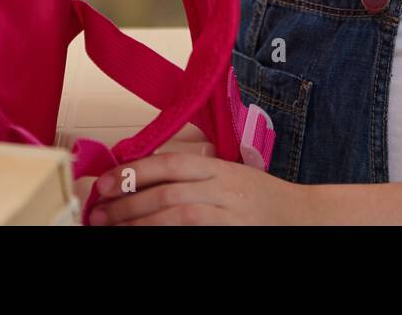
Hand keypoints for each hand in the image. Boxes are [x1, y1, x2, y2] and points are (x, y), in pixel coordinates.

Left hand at [88, 153, 313, 225]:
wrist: (303, 218)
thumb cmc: (263, 198)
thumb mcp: (230, 174)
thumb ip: (195, 173)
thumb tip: (143, 175)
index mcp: (220, 168)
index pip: (169, 164)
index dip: (133, 172)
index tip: (104, 182)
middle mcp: (224, 189)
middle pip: (166, 192)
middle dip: (126, 204)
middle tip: (98, 213)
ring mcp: (228, 216)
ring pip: (174, 217)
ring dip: (138, 223)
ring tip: (112, 228)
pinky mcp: (230, 237)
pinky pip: (189, 238)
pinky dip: (163, 238)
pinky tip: (144, 239)